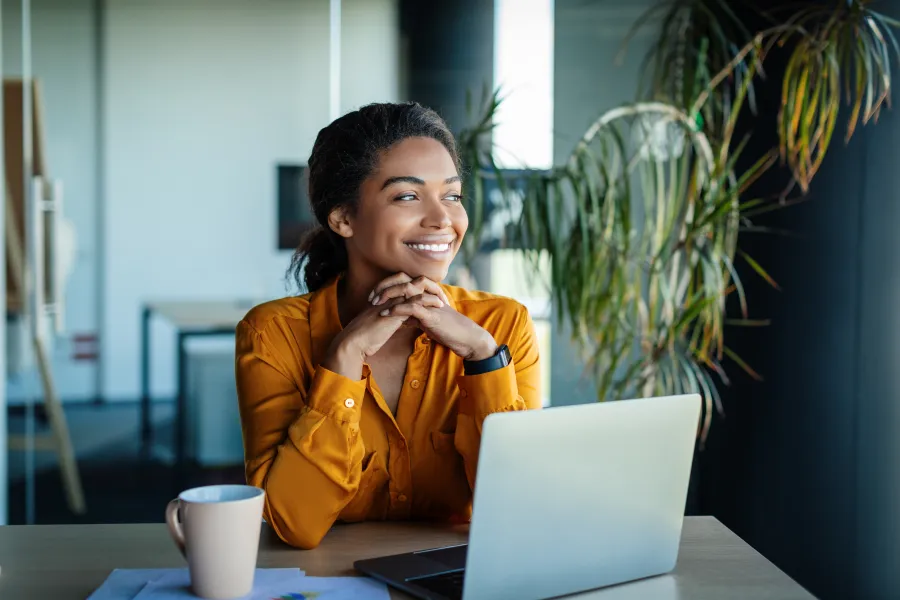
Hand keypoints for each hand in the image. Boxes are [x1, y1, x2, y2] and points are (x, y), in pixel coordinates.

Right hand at [322, 295, 438, 378]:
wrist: (354, 342)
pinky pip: (415, 302)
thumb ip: (390, 320)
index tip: (431, 298)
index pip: (404, 288)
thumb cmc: (364, 337)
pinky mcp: (395, 311)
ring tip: (443, 300)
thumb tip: (401, 322)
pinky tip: (439, 306)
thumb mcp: (379, 326)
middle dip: (427, 288)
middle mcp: (388, 297)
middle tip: (440, 294)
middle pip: (410, 284)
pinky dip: (429, 302)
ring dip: (431, 294)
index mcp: (384, 299)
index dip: (418, 291)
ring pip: (415, 290)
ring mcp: (392, 302)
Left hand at [372, 274, 497, 360]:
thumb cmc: (447, 329)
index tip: (373, 295)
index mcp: (426, 292)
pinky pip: (412, 307)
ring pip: (406, 289)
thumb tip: (400, 319)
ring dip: (388, 295)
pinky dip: (397, 309)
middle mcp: (428, 293)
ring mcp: (430, 301)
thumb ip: (414, 316)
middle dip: (384, 286)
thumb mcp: (427, 320)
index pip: (403, 280)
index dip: (387, 284)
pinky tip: (386, 314)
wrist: (465, 337)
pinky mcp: (432, 314)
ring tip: (375, 303)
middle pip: (402, 279)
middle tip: (371, 297)